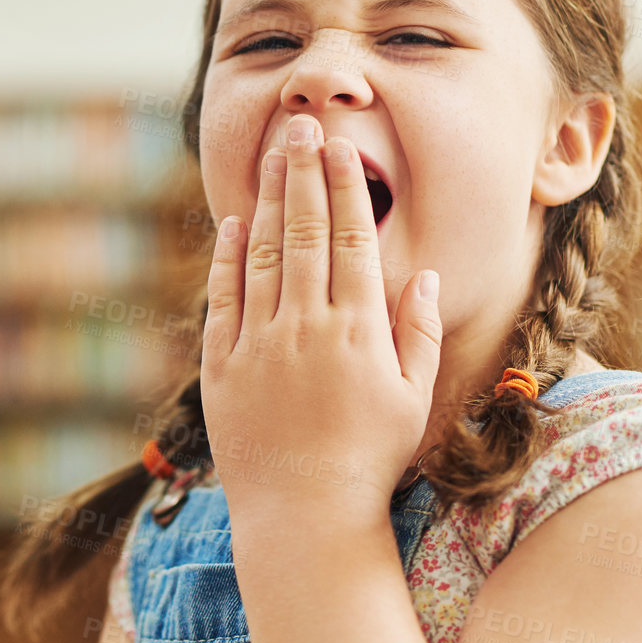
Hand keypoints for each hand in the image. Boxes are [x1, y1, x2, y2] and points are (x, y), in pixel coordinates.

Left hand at [200, 114, 442, 532]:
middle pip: (304, 233)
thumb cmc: (370, 460)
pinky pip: (222, 300)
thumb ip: (417, 333)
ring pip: (262, 256)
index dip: (344, 187)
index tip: (340, 146)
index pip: (351, 240)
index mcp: (358, 333)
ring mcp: (259, 347)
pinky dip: (227, 258)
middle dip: (302, 173)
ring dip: (267, 201)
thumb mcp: (413, 398)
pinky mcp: (222, 369)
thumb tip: (419, 273)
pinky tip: (233, 223)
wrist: (304, 517)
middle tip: (299, 125)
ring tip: (271, 156)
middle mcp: (306, 330)